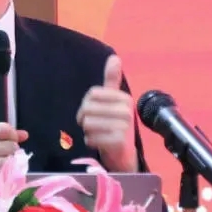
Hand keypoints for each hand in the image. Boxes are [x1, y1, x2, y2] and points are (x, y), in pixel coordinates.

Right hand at [0, 123, 29, 169]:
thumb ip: (1, 135)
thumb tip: (25, 134)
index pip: (5, 128)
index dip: (12, 136)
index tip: (8, 142)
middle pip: (11, 145)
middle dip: (10, 152)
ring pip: (11, 159)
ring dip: (9, 164)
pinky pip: (7, 173)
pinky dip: (6, 174)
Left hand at [76, 55, 138, 171]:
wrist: (124, 154)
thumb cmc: (115, 124)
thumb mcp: (113, 101)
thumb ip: (111, 80)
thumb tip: (114, 57)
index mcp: (125, 98)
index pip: (92, 94)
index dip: (86, 104)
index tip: (94, 112)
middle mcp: (127, 110)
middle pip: (87, 108)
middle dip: (84, 119)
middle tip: (94, 126)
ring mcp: (124, 126)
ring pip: (87, 123)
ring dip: (87, 131)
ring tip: (98, 134)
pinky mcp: (119, 142)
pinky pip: (90, 138)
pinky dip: (90, 142)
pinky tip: (100, 143)